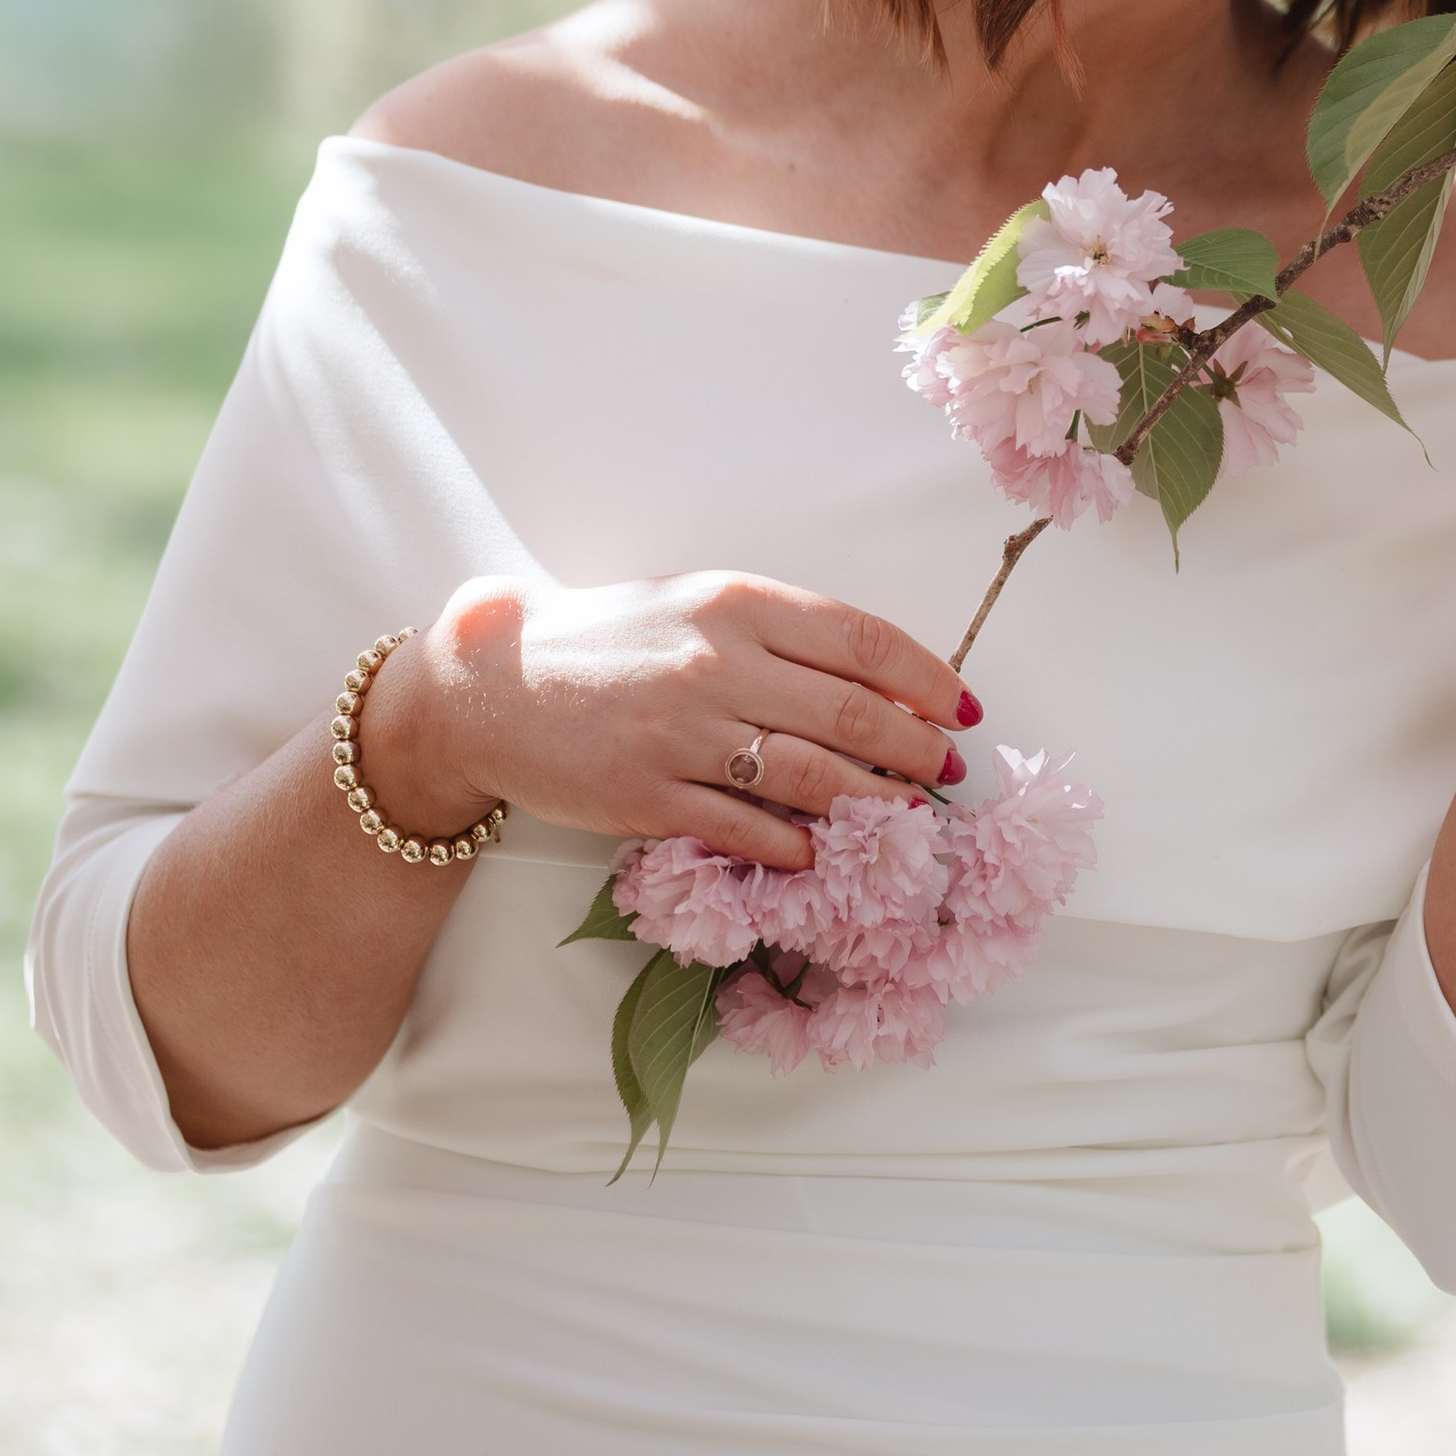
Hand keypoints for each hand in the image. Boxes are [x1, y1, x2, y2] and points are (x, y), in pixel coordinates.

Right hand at [358, 572, 975, 871]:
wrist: (494, 681)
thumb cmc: (612, 639)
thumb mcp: (698, 606)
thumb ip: (779, 635)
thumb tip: (877, 681)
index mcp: (737, 604)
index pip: (862, 641)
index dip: (928, 677)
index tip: (962, 706)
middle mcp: (716, 664)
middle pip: (850, 713)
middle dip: (916, 747)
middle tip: (948, 769)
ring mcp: (683, 735)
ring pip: (810, 776)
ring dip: (874, 802)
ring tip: (909, 815)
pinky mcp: (648, 797)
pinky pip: (746, 828)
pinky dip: (798, 845)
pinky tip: (826, 852)